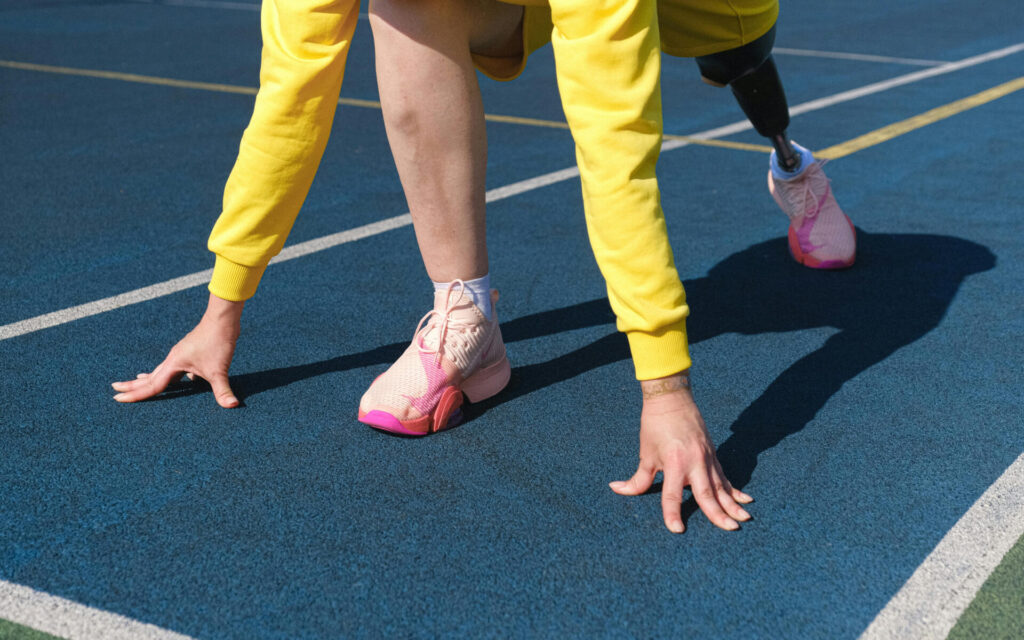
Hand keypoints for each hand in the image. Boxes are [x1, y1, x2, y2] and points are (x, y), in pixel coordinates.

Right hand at [111, 293, 243, 407]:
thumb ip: (223, 390)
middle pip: (149, 377)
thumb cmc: (218, 342)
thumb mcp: (219, 370)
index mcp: (174, 364)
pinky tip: (181, 379)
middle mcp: (173, 359)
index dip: (135, 395)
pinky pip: (175, 367)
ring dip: (149, 379)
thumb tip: (232, 405)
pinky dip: (170, 375)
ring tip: (137, 383)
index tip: (117, 398)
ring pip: (161, 371)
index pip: (151, 385)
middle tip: (115, 390)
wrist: (223, 319)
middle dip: (133, 386)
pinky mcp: (190, 352)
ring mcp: (181, 354)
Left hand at [609, 372, 752, 533]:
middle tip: (731, 529)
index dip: (672, 513)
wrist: (672, 399)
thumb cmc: (655, 426)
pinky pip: (724, 476)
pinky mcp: (713, 455)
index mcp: (674, 462)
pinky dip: (734, 489)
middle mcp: (694, 461)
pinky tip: (746, 500)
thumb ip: (637, 479)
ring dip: (732, 504)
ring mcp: (706, 458)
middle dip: (718, 513)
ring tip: (744, 519)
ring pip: (721, 486)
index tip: (677, 530)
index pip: (672, 494)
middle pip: (706, 493)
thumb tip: (616, 489)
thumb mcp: (645, 454)